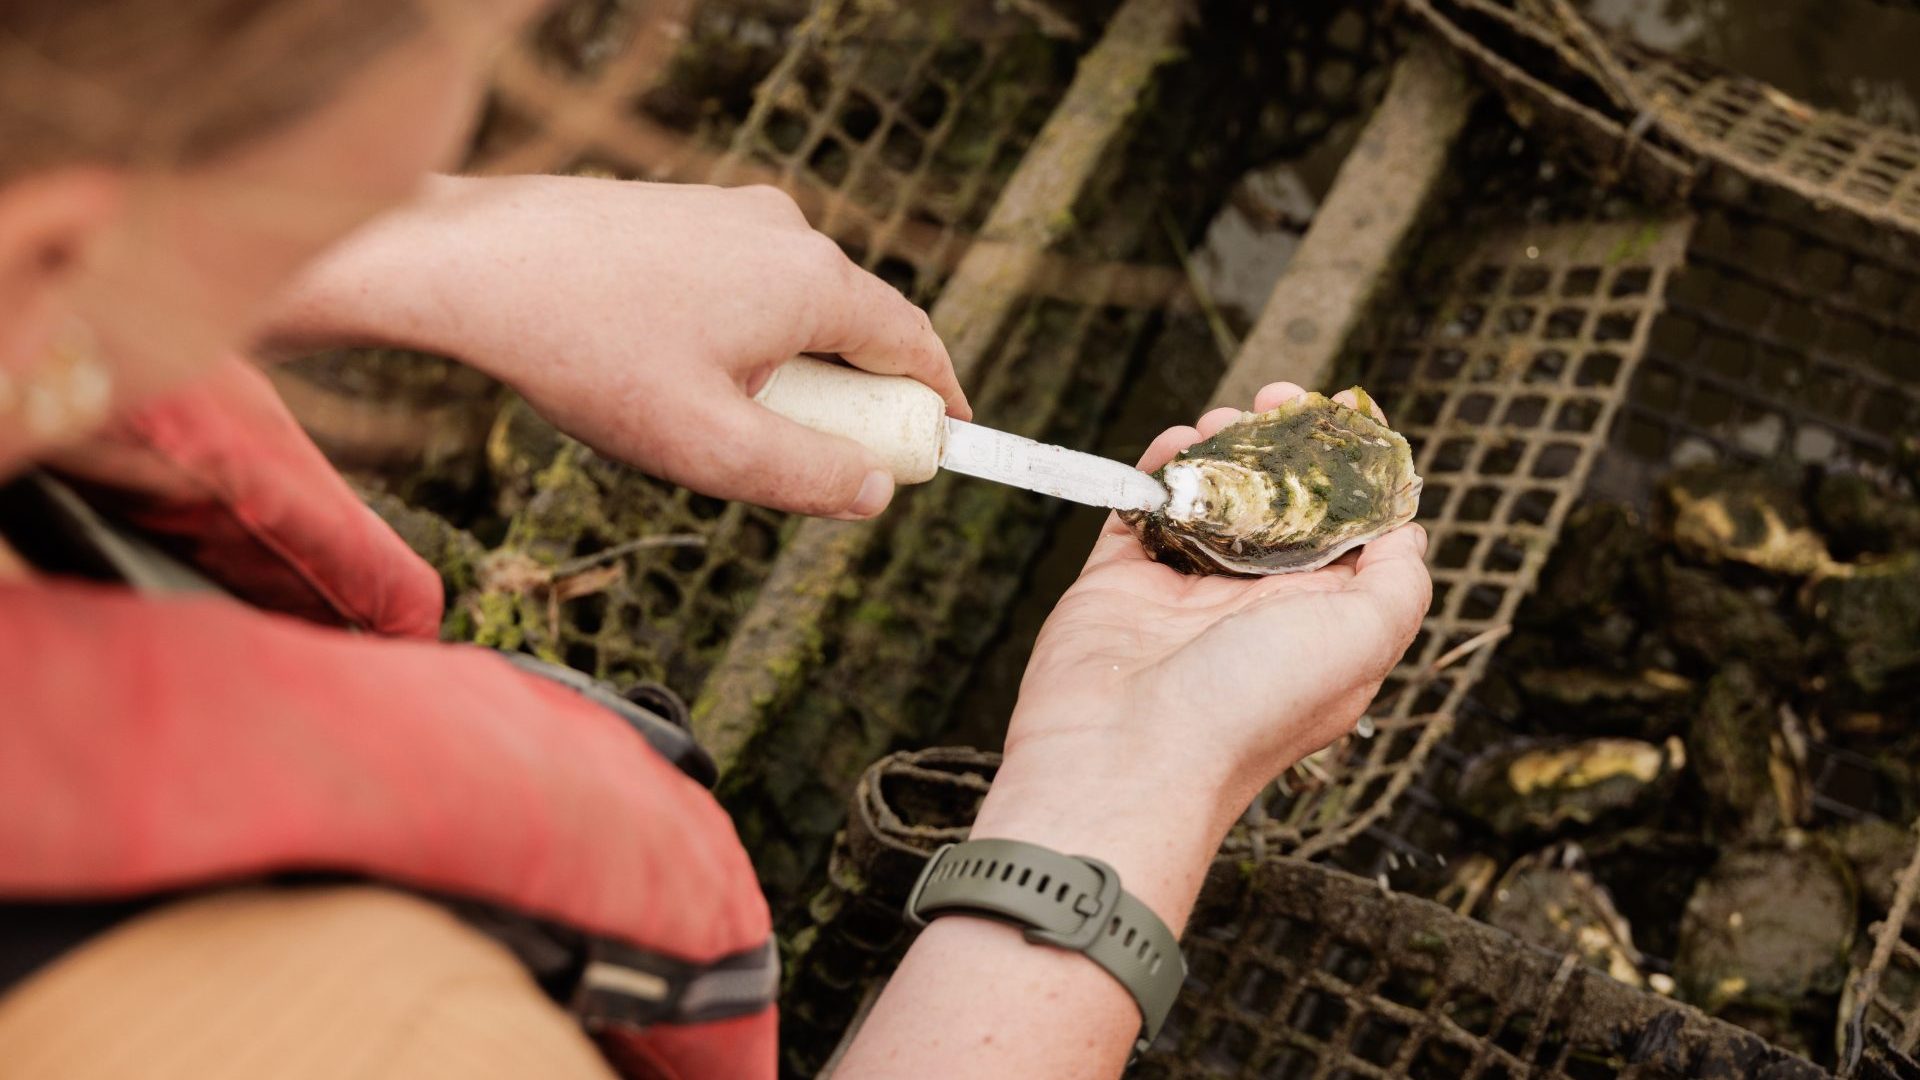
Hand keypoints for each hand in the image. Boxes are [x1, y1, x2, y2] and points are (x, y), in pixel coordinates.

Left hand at [264, 174, 967, 517]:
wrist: (472, 264)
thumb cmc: (589, 354)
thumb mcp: (710, 447)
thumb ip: (807, 477)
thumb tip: (876, 493)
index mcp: (812, 281)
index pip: (912, 342)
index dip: (936, 399)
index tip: (944, 441)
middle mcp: (785, 230)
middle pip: (852, 326)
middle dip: (847, 396)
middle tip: (811, 460)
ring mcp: (731, 212)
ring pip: (790, 306)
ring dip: (783, 367)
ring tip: (710, 422)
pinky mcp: (683, 210)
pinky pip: (740, 283)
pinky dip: (736, 334)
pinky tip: (666, 371)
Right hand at [841, 385, 1429, 1078]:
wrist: (1124, 758)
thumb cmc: (1249, 710)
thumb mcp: (1365, 643)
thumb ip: (1400, 581)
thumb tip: (1407, 527)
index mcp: (1325, 621)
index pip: (1352, 528)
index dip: (1353, 465)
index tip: (1344, 412)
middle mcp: (1259, 605)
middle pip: (1280, 500)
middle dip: (1282, 442)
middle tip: (1273, 399)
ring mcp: (1186, 592)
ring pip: (1212, 497)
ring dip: (1221, 447)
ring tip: (1221, 419)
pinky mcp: (1120, 582)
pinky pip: (1142, 509)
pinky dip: (1158, 469)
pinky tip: (1173, 445)